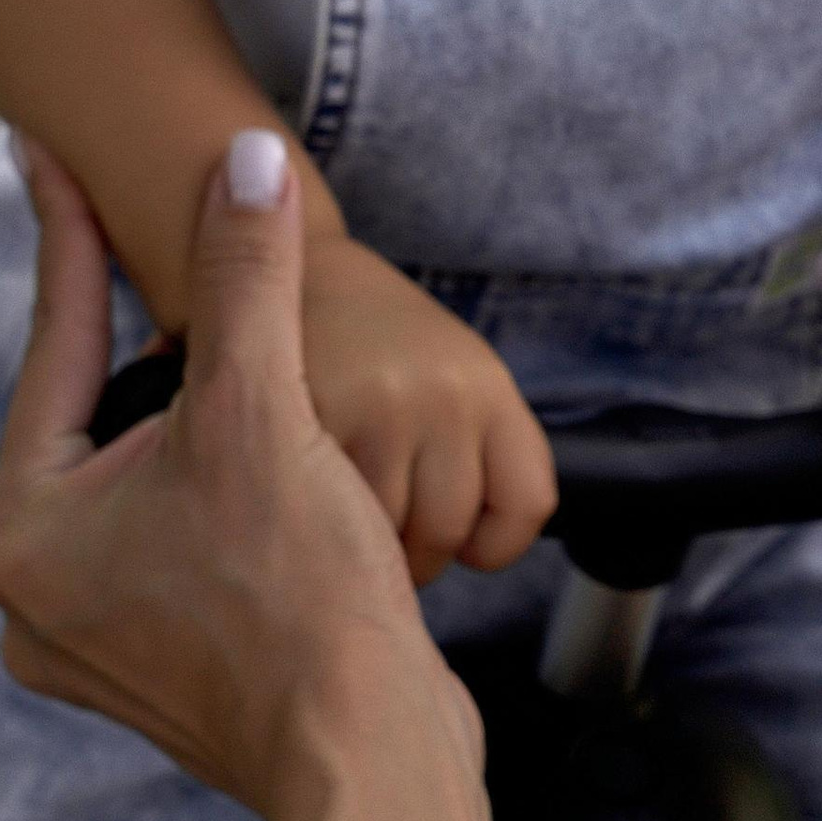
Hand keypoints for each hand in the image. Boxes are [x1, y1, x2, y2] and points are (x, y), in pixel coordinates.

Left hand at [0, 139, 471, 819]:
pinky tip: (264, 463)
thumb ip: (248, 279)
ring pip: (143, 486)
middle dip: (133, 340)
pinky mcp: (167, 671)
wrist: (370, 762)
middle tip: (119, 235)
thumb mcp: (264, 410)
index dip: (68, 238)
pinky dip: (217, 493)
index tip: (44, 151)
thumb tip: (246, 161)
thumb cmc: (302, 596)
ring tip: (214, 351)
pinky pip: (181, 543)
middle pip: (95, 422)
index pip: (55, 351)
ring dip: (188, 423)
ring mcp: (98, 643)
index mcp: (24, 533)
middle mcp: (38, 598)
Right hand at [300, 235, 556, 584]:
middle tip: (383, 528)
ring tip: (339, 505)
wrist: (293, 268)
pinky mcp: (317, 413)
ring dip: (361, 541)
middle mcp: (446, 396)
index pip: (527, 506)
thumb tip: (474, 553)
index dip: (493, 543)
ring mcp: (382, 405)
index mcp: (490, 389)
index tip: (459, 541)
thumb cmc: (375, 343)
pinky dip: (315, 516)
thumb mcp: (451, 376)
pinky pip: (328, 512)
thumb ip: (476, 453)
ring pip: (385, 534)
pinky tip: (304, 486)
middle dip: (415, 553)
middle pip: (447, 531)